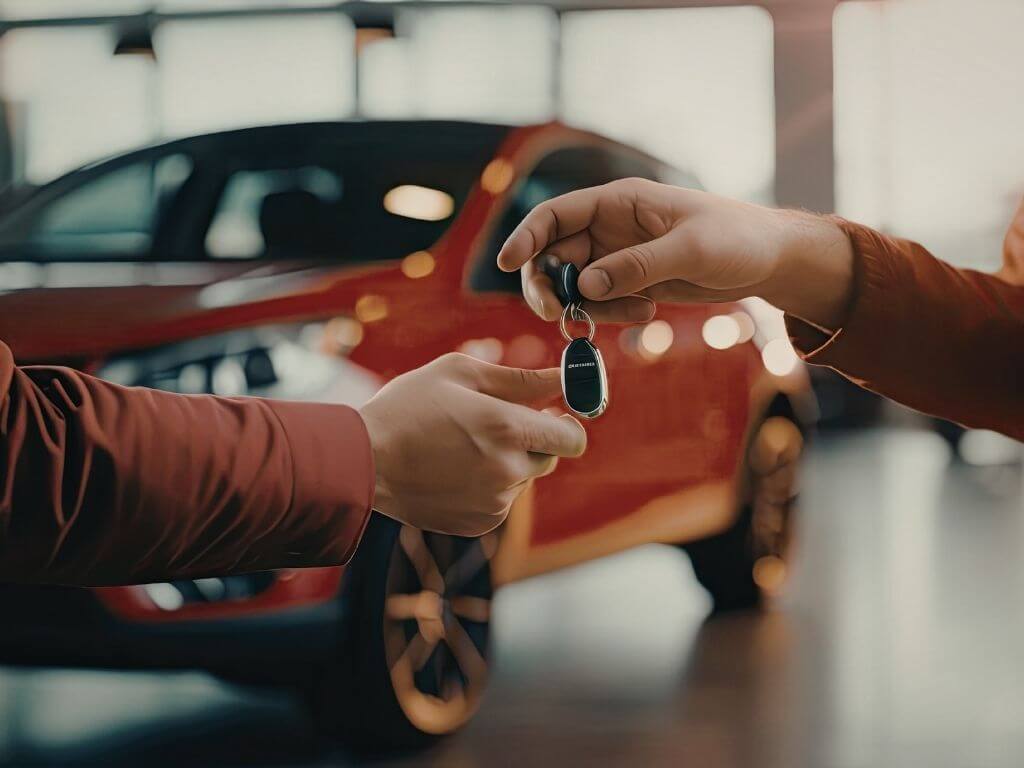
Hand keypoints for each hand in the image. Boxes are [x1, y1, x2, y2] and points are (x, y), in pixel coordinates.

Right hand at [359, 353, 586, 536]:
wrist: (363, 461)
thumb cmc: (408, 407)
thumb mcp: (461, 374)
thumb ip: (520, 378)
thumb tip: (563, 378)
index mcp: (507, 429)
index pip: (573, 438)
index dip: (568, 424)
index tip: (553, 413)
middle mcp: (508, 471)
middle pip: (551, 458)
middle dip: (534, 439)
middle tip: (499, 422)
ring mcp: (495, 503)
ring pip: (524, 478)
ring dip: (508, 461)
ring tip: (463, 444)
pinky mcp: (480, 524)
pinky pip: (502, 500)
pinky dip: (489, 485)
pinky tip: (454, 469)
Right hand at [497, 178, 853, 331]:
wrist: (767, 259)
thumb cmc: (735, 237)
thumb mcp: (690, 250)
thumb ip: (636, 266)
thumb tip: (586, 286)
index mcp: (618, 202)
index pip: (555, 215)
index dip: (525, 237)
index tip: (505, 264)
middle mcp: (609, 228)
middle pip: (552, 255)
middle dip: (550, 286)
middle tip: (561, 316)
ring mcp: (617, 257)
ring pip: (573, 285)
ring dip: (588, 307)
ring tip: (637, 315)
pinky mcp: (629, 283)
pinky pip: (599, 303)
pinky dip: (609, 315)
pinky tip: (647, 316)